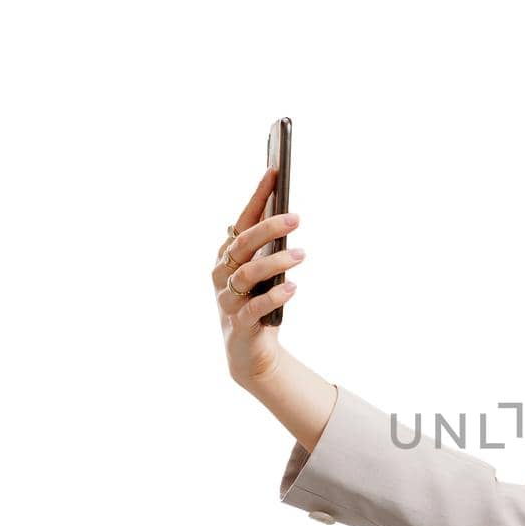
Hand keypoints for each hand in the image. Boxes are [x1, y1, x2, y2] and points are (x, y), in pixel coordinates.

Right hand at [212, 166, 306, 388]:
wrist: (248, 352)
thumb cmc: (257, 303)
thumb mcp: (261, 273)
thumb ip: (267, 247)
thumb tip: (285, 212)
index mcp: (228, 256)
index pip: (242, 220)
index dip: (257, 197)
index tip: (274, 172)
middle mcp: (222, 274)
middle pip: (243, 244)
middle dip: (269, 227)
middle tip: (296, 217)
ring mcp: (228, 299)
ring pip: (248, 275)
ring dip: (276, 262)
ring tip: (302, 254)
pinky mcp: (240, 324)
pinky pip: (255, 308)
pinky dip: (274, 297)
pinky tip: (293, 287)